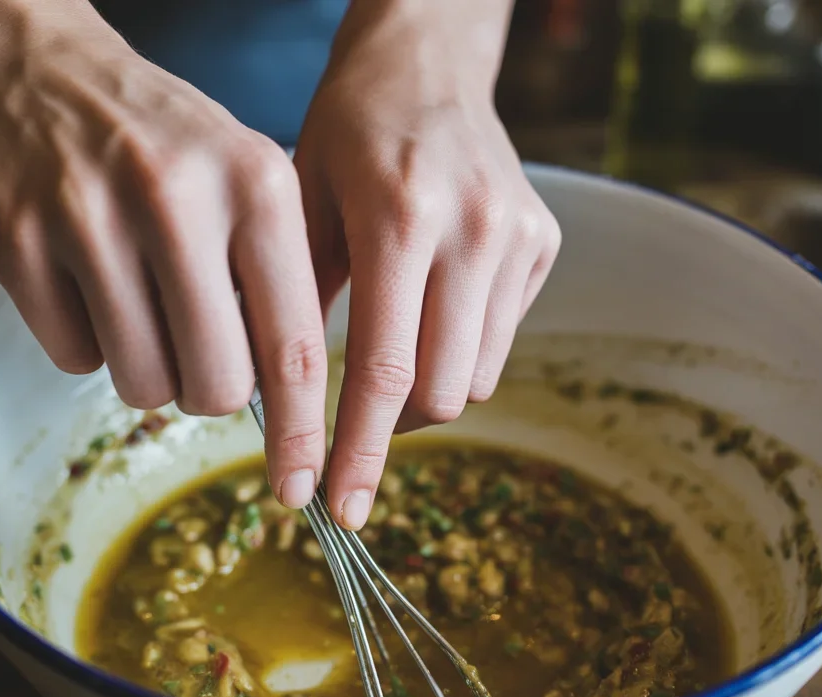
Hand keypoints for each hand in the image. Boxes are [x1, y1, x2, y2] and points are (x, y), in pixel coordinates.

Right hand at [0, 8, 327, 509]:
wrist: (39, 76)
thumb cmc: (165, 147)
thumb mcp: (249, 181)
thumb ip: (278, 280)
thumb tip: (288, 402)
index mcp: (258, 186)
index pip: (295, 345)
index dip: (303, 432)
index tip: (303, 487)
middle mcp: (178, 199)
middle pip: (216, 385)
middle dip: (210, 394)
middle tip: (198, 360)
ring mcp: (90, 220)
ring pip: (142, 383)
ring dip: (147, 370)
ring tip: (139, 304)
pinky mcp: (19, 244)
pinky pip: (74, 360)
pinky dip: (84, 342)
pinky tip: (84, 281)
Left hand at [294, 1, 561, 528]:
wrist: (427, 64)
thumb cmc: (347, 132)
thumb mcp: (300, 203)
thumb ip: (297, 304)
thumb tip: (278, 410)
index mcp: (400, 216)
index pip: (384, 371)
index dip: (359, 452)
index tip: (336, 506)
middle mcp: (473, 228)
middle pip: (441, 392)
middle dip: (389, 434)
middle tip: (346, 437)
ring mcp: (517, 236)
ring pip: (474, 377)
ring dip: (422, 395)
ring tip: (382, 363)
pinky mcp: (543, 243)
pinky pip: (499, 341)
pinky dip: (456, 355)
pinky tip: (427, 315)